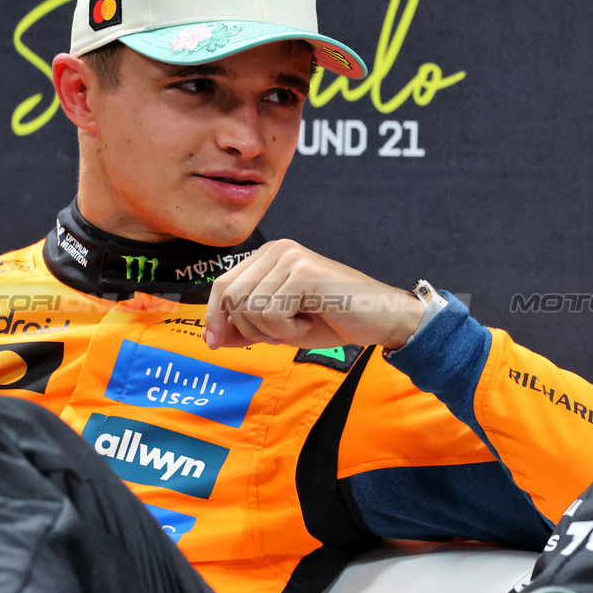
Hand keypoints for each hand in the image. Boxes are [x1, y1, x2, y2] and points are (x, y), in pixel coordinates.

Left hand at [203, 239, 424, 349]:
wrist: (380, 318)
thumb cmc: (334, 320)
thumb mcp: (281, 328)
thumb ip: (246, 328)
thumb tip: (212, 338)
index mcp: (268, 257)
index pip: (223, 284)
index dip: (214, 316)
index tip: (215, 343)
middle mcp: (277, 250)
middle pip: (231, 297)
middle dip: (248, 328)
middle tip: (283, 333)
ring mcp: (291, 257)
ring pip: (251, 308)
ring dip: (273, 330)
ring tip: (302, 324)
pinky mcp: (304, 272)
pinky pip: (273, 313)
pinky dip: (289, 330)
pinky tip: (311, 321)